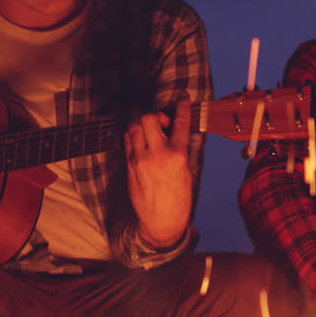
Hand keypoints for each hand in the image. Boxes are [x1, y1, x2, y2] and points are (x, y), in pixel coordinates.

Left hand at [125, 94, 192, 247]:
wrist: (161, 220)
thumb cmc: (179, 199)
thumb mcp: (188, 171)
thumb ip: (181, 149)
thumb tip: (176, 131)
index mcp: (178, 155)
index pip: (180, 122)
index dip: (182, 105)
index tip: (183, 96)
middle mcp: (157, 154)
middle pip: (149, 117)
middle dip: (156, 114)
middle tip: (163, 123)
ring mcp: (140, 159)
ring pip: (135, 126)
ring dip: (143, 123)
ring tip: (151, 132)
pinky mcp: (129, 165)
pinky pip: (128, 140)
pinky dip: (134, 135)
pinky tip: (142, 141)